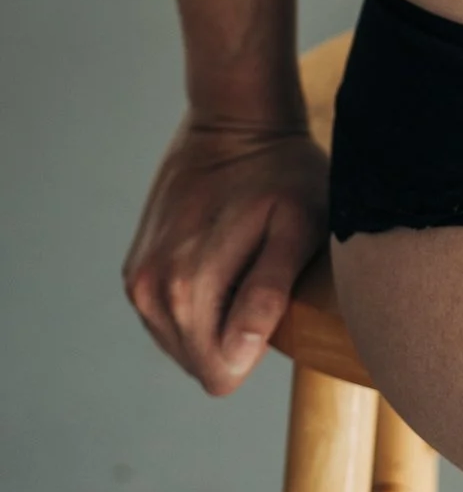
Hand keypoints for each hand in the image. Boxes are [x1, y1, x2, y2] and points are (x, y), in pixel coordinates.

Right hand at [122, 112, 328, 395]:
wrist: (237, 116)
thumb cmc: (282, 170)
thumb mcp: (298, 225)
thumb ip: (269, 292)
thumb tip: (239, 349)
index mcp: (185, 290)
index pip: (220, 374)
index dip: (255, 344)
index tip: (270, 290)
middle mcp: (148, 291)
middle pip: (199, 360)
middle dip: (234, 331)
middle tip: (259, 267)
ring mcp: (136, 280)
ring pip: (183, 340)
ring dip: (215, 314)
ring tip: (240, 256)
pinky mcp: (134, 268)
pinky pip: (171, 315)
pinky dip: (198, 297)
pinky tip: (219, 252)